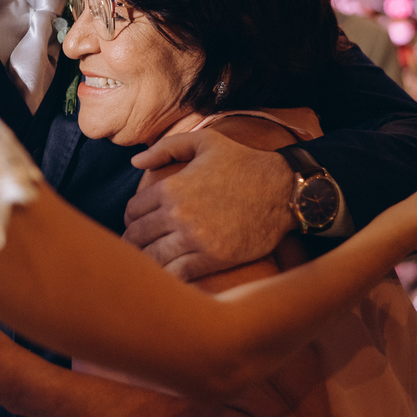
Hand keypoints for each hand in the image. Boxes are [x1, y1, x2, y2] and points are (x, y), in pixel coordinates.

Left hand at [122, 130, 295, 280]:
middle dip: (135, 241)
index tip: (138, 223)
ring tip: (152, 260)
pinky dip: (170, 275)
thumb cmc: (243, 162)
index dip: (132, 218)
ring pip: (153, 257)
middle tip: (140, 245)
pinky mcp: (214, 258)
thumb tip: (135, 162)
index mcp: (171, 188)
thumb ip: (166, 148)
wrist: (284, 190)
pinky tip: (172, 271)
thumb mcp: (205, 141)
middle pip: (138, 236)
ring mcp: (196, 239)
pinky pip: (177, 273)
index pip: (132, 211)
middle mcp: (179, 214)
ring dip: (149, 260)